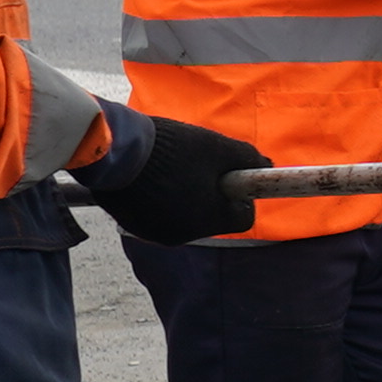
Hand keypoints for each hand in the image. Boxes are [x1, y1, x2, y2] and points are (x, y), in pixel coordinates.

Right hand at [90, 112, 272, 246]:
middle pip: (212, 217)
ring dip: (185, 196)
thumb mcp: (216, 146)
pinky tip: (149, 177)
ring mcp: (157, 233)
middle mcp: (185, 234)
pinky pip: (158, 216)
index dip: (242, 195)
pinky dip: (159, 200)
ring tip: (168, 167)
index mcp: (210, 219)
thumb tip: (268, 165)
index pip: (243, 217)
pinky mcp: (134, 226)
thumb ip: (247, 158)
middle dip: (210, 193)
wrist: (114, 149)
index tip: (232, 176)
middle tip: (197, 166)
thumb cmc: (170, 148)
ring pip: (185, 217)